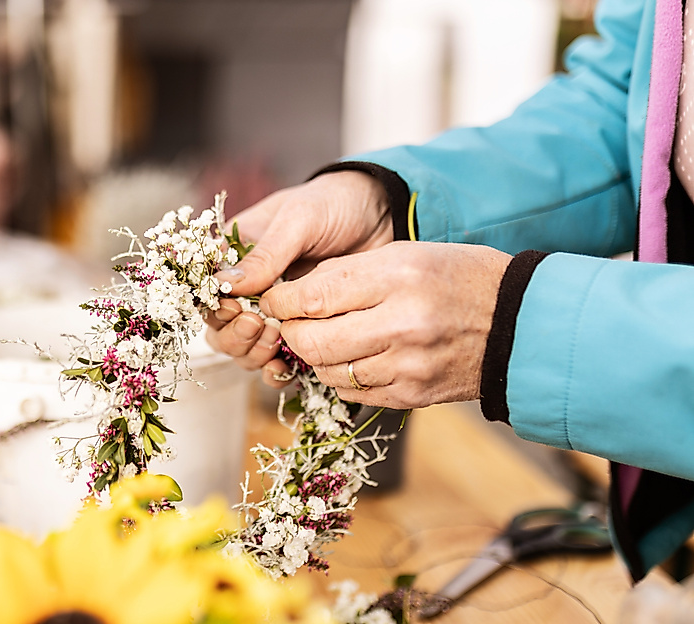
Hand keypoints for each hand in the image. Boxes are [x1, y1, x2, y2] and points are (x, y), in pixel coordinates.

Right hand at [204, 171, 391, 383]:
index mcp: (235, 253)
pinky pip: (276, 360)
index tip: (233, 307)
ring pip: (242, 348)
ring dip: (250, 351)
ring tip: (274, 336)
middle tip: (257, 324)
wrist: (382, 214)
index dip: (213, 306)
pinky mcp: (301, 328)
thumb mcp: (298, 220)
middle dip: (232, 334)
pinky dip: (274, 369)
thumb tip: (224, 285)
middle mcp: (248, 287)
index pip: (206, 290)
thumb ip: (264, 255)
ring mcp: (273, 310)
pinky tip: (285, 365)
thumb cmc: (334, 204)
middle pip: (219, 327)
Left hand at [259, 241, 511, 408]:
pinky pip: (352, 392)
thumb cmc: (455, 278)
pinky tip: (356, 357)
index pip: (312, 296)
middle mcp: (401, 323)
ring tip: (328, 337)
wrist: (517, 323)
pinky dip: (342, 376)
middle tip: (294, 323)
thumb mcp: (404, 255)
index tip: (274, 299)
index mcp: (397, 277)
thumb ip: (345, 274)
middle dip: (291, 332)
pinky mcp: (411, 395)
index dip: (280, 301)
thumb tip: (289, 294)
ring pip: (327, 370)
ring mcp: (407, 365)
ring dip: (316, 356)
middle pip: (311, 341)